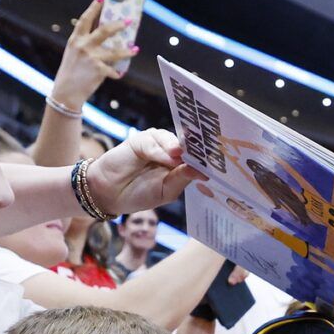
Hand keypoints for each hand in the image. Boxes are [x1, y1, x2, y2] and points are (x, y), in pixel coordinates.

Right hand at [51, 0, 135, 108]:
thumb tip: (106, 36)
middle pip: (104, 30)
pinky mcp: (99, 70)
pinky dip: (117, 73)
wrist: (66, 93)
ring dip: (127, 50)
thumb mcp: (74, 54)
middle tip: (129, 21)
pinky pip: (113, 70)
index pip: (86, 19)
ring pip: (115, 51)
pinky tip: (119, 74)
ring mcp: (92, 57)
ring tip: (136, 49)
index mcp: (75, 39)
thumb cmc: (71, 72)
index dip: (94, 7)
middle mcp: (83, 46)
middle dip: (118, 25)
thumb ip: (86, 44)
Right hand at [84, 129, 205, 215]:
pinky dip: (162, 148)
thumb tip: (200, 171)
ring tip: (182, 156)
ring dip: (180, 148)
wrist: (109, 191)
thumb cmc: (139, 194)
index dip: (209, 158)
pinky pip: (156, 140)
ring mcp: (158, 145)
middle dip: (200, 148)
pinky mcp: (143, 139)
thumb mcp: (166, 191)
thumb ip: (182, 178)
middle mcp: (173, 153)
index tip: (224, 160)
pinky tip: (166, 156)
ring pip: (175, 141)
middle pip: (191, 145)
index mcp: (182, 166)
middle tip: (213, 149)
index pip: (200, 159)